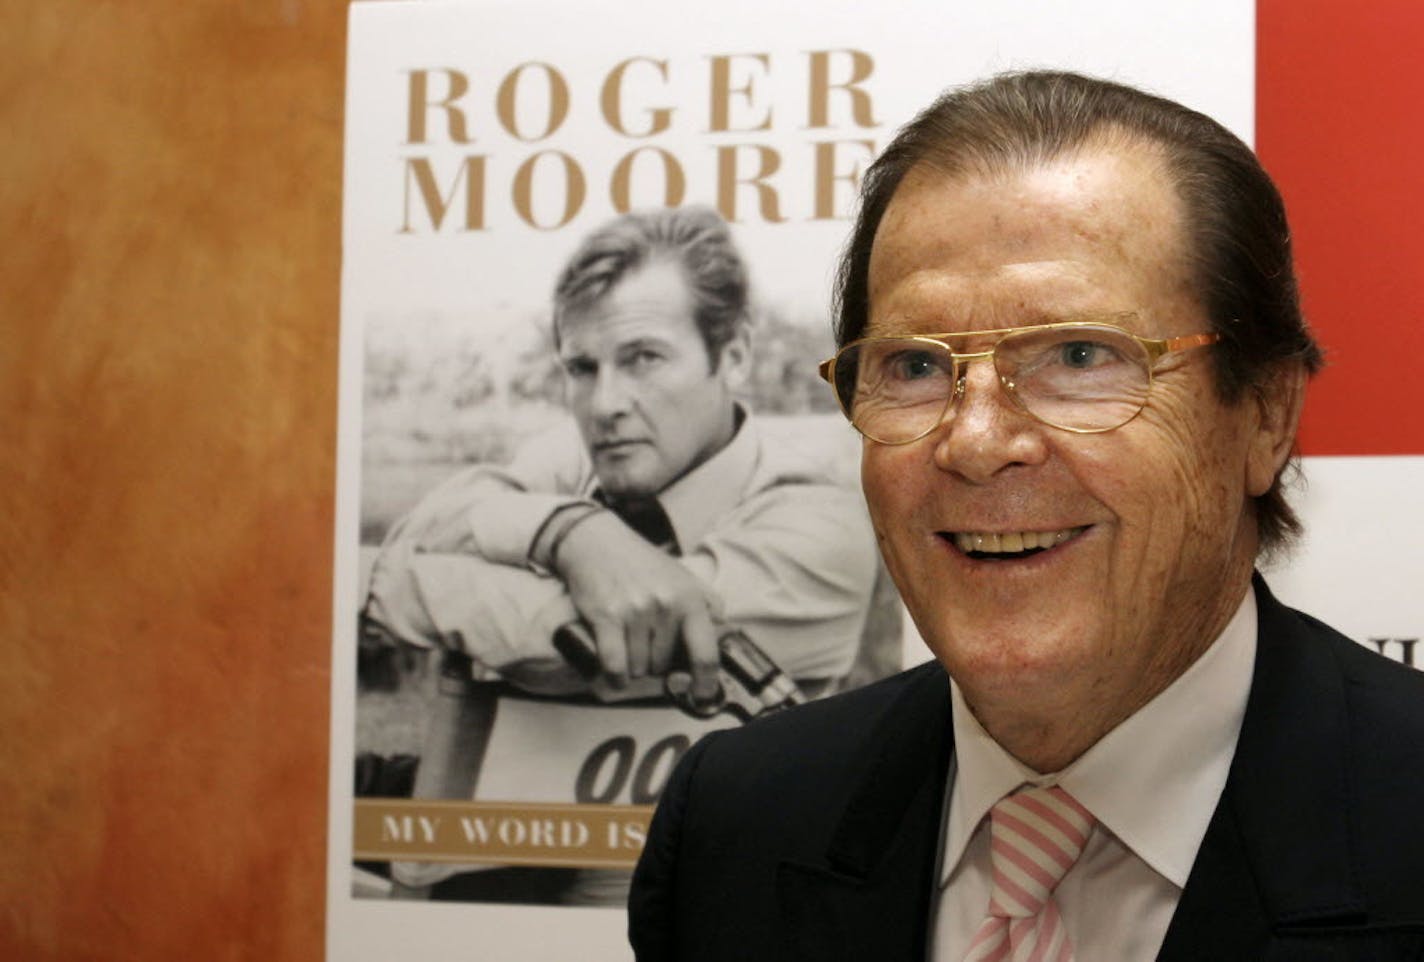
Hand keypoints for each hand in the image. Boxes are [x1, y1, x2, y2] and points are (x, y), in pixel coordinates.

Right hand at [554, 512, 719, 701]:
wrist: (598, 543)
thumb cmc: (642, 564)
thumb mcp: (683, 576)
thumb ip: (708, 603)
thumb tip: (725, 633)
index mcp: (690, 598)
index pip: (705, 653)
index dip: (706, 682)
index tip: (702, 697)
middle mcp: (665, 605)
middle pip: (664, 666)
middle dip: (655, 664)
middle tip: (646, 643)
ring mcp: (635, 611)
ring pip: (639, 668)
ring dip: (633, 666)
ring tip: (629, 643)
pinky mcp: (606, 617)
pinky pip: (615, 666)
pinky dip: (615, 677)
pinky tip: (615, 673)